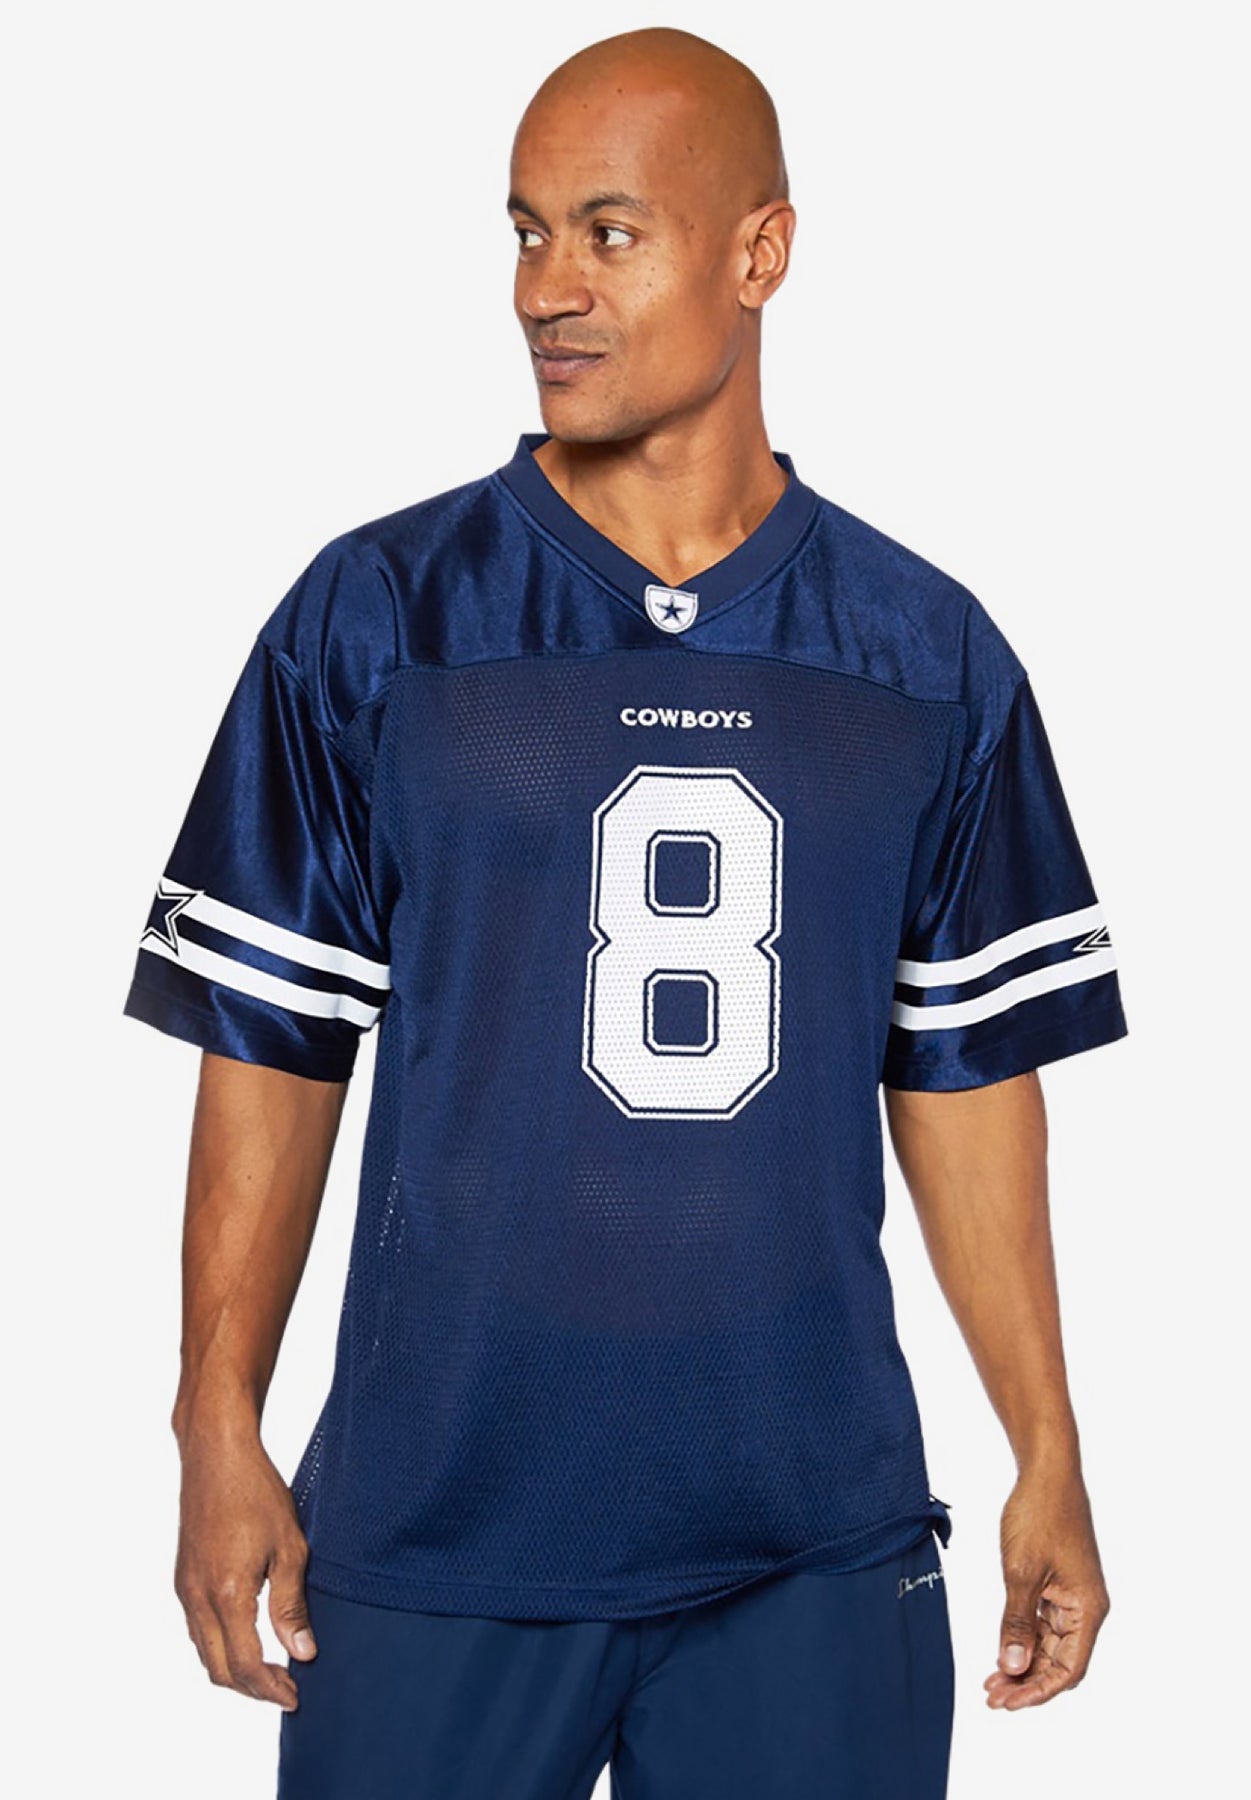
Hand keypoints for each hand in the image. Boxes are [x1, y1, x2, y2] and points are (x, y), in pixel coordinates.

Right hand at [173, 1425, 316, 1709]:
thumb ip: (291, 1605)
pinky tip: (246, 1637)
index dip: (271, 1688)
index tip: (295, 1695)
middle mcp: (197, 1598)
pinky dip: (220, 1646)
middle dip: (252, 1689)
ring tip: (271, 1669)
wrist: (216, 1454)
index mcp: (226, 1593)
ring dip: (234, 1670)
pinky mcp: (182, 1577)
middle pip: (218, 1669)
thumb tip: (302, 1652)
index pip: (245, 1665)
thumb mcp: (289, 1547)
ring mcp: (185, 1589)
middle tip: (287, 1689)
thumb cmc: (257, 1492)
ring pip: (204, 1652)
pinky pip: (197, 1629)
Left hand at [984, 1464, 1109, 1709]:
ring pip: (1050, 1645)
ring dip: (1023, 1663)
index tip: (1007, 1702)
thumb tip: (1014, 1668)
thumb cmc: (1039, 1515)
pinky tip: (1001, 1652)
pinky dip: (1023, 1639)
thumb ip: (1016, 1623)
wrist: (1047, 1472)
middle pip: (1060, 1661)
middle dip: (1027, 1682)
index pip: (1068, 1668)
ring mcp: (1072, 1596)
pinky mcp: (1058, 1584)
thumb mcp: (1021, 1572)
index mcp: (1087, 1609)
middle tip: (991, 1696)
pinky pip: (1043, 1624)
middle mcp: (1085, 1608)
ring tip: (991, 1682)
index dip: (1038, 1691)